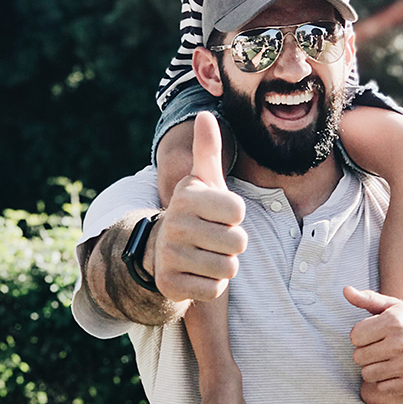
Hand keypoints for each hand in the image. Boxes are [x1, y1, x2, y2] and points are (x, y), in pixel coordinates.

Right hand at [151, 113, 247, 301]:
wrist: (164, 251)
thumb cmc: (197, 213)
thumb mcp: (203, 181)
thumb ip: (208, 150)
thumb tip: (205, 113)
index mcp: (187, 197)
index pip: (238, 211)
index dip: (235, 217)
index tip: (219, 215)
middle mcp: (175, 224)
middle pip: (238, 242)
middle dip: (233, 244)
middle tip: (214, 238)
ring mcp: (170, 255)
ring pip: (228, 268)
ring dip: (224, 265)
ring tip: (207, 255)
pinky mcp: (170, 284)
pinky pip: (214, 290)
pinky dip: (212, 285)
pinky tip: (197, 273)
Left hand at [344, 285, 402, 394]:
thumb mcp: (394, 306)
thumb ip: (368, 299)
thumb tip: (345, 290)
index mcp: (393, 321)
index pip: (355, 336)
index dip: (361, 336)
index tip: (372, 336)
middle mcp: (400, 342)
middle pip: (358, 357)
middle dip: (364, 353)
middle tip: (378, 350)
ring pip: (368, 374)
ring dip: (372, 369)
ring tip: (384, 361)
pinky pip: (383, 387)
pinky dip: (385, 382)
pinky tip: (394, 372)